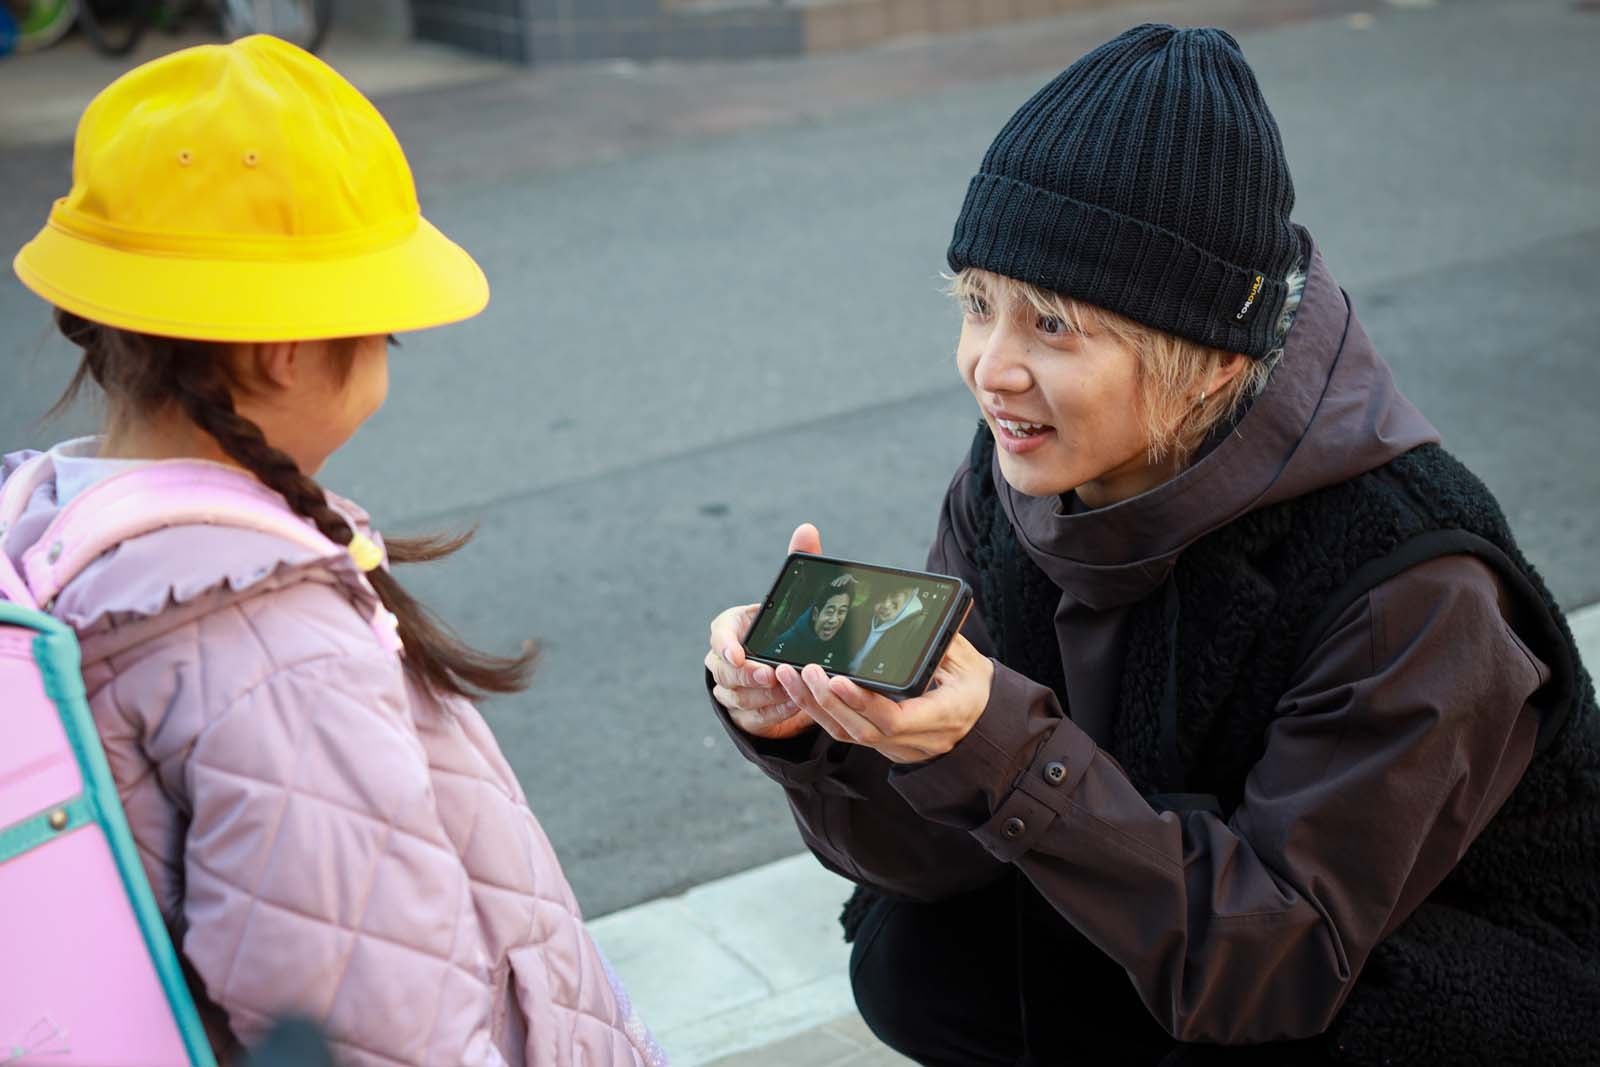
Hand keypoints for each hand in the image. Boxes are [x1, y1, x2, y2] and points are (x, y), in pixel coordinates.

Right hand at [706, 523, 823, 740]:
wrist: (782, 661)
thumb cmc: (783, 623)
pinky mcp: (745, 712)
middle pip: (726, 671)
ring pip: (739, 696)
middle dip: (750, 675)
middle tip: (772, 675)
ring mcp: (731, 687)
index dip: (725, 646)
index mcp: (730, 627)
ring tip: (792, 692)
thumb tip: (807, 528)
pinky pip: (755, 716)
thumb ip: (797, 561)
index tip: (739, 655)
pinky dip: (775, 712)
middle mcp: (723, 659)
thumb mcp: (791, 596)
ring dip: (766, 696)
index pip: (718, 634)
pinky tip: (795, 706)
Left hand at [775, 633, 993, 762]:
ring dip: (813, 706)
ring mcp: (896, 746)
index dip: (862, 701)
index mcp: (942, 716)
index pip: (894, 718)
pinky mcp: (881, 743)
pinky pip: (845, 732)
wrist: (982, 726)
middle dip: (825, 701)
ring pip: (847, 734)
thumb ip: (943, 638)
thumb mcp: (968, 661)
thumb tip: (925, 609)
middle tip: (800, 670)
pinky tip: (799, 688)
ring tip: (788, 674)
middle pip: (860, 729)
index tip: (836, 678)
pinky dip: (820, 711)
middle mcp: (916, 738)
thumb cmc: (975, 687)